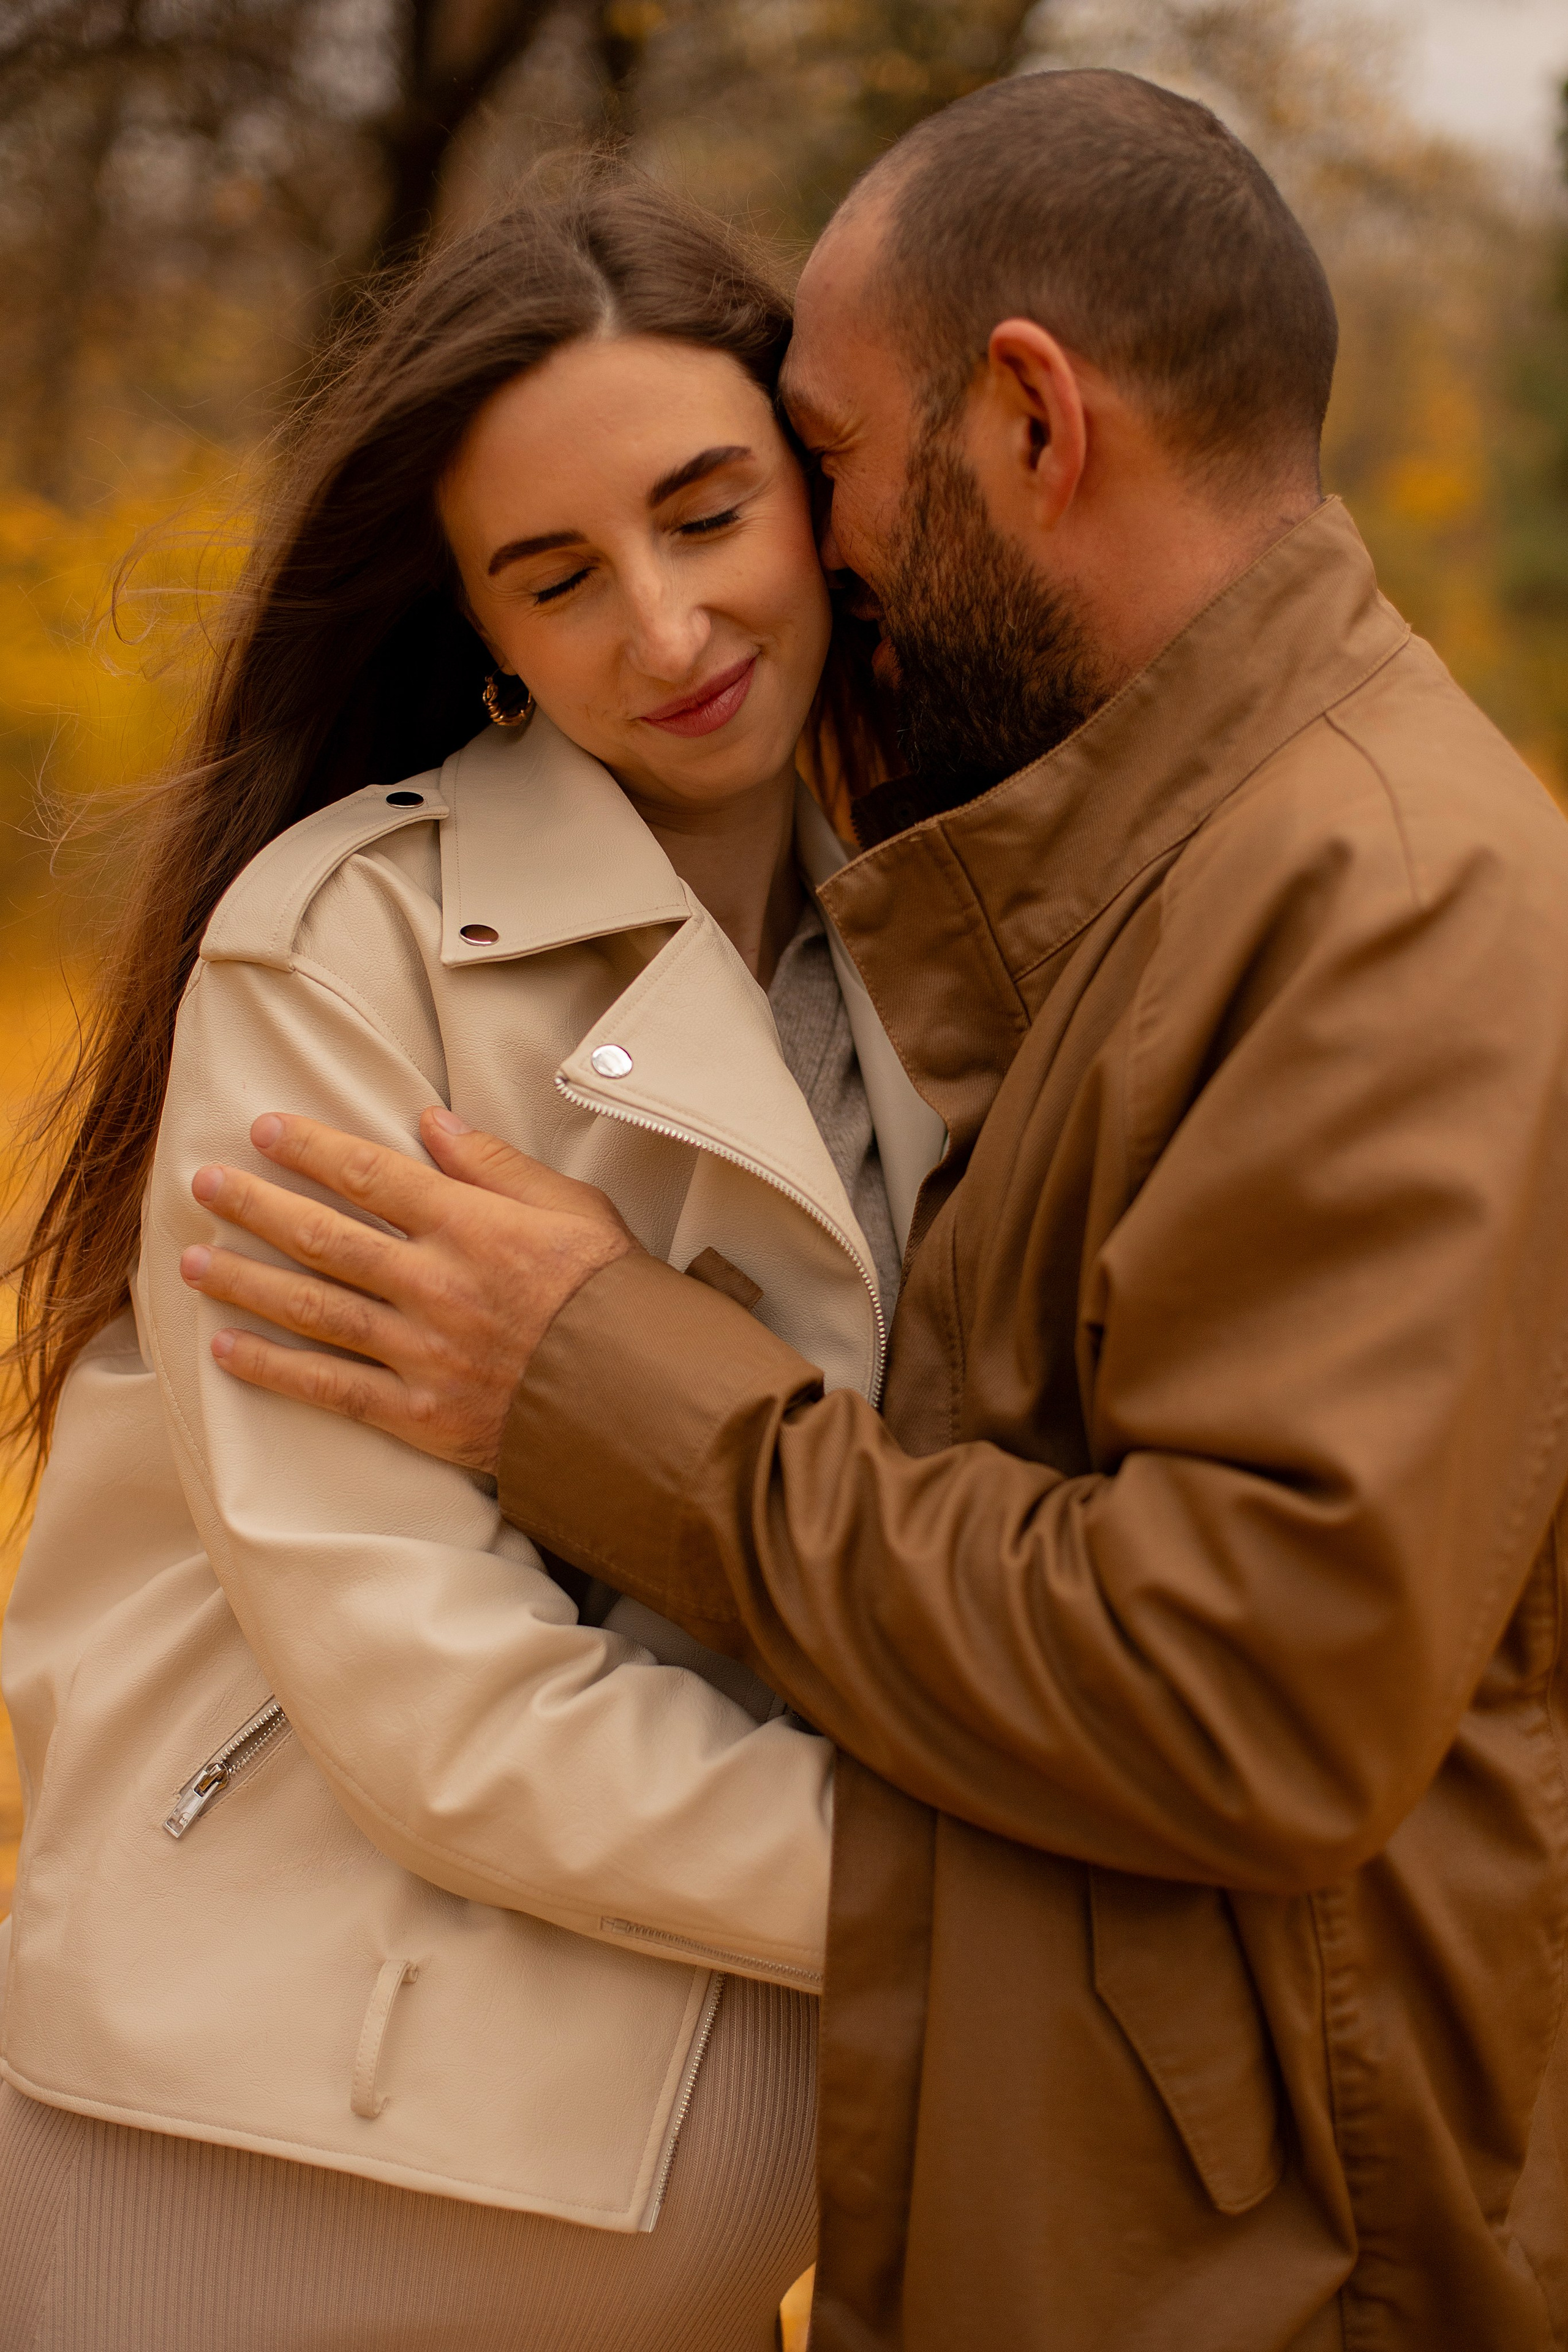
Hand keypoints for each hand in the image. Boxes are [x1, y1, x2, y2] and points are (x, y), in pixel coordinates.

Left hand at [179, 1108, 637, 1472]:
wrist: (642, 1400)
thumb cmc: (614, 1295)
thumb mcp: (571, 1208)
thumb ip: (495, 1165)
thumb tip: (432, 1121)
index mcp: (472, 1226)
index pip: (371, 1174)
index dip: (310, 1148)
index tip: (264, 1129)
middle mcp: (436, 1284)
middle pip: (325, 1236)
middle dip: (256, 1205)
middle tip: (204, 1182)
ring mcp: (423, 1352)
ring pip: (315, 1308)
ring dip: (246, 1281)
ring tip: (190, 1261)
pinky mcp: (421, 1414)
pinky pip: (333, 1388)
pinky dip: (275, 1370)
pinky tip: (226, 1349)